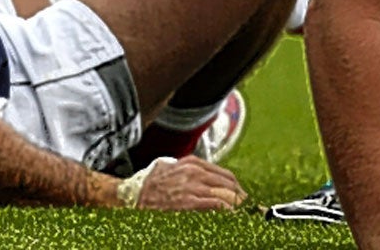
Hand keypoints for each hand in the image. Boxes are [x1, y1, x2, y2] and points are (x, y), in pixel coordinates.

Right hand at [127, 156, 245, 210]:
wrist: (135, 195)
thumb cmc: (150, 184)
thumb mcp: (170, 167)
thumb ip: (185, 169)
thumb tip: (200, 177)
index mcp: (191, 163)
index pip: (224, 174)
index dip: (235, 186)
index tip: (240, 194)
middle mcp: (194, 172)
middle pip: (228, 184)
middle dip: (240, 196)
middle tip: (245, 205)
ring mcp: (193, 187)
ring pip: (225, 194)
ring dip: (236, 204)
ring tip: (240, 212)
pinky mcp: (190, 202)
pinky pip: (216, 205)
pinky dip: (226, 210)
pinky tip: (229, 215)